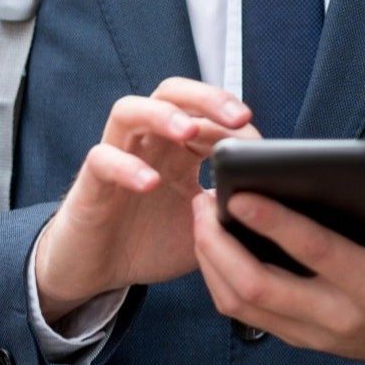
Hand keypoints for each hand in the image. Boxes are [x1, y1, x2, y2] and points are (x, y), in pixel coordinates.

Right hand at [35, 78, 257, 319]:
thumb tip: (274, 209)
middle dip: (207, 98)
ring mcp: (117, 156)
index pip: (207, 113)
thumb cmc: (150, 243)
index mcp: (178, 150)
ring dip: (162, 115)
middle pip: (172, 93)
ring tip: (188, 131)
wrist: (97, 271)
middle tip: (238, 117)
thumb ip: (231, 214)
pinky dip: (126, 166)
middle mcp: (148, 143)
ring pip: (131, 110)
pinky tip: (150, 182)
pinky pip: (103, 159)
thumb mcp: (203, 232)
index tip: (262, 148)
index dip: (234, 122)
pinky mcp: (91, 181)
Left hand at [190, 174, 364, 364]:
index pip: (314, 251)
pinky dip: (220, 279)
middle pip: (258, 286)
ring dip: (211, 261)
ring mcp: (314, 333)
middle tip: (204, 201)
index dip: (273, 222)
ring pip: (241, 304)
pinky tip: (214, 246)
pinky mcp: (300, 338)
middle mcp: (338, 314)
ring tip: (202, 218)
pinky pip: (246, 313)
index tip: (240, 193)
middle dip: (219, 243)